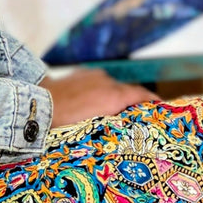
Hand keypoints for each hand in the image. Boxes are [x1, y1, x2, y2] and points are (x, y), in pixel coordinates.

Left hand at [41, 68, 159, 127]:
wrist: (41, 105)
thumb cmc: (67, 123)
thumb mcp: (96, 129)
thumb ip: (114, 124)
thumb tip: (124, 128)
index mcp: (114, 96)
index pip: (142, 95)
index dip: (153, 101)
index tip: (162, 107)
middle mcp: (107, 81)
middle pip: (127, 91)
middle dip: (132, 103)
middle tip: (135, 117)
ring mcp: (94, 75)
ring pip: (111, 86)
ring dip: (113, 97)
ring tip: (109, 112)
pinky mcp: (81, 72)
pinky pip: (97, 81)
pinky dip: (99, 90)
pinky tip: (91, 103)